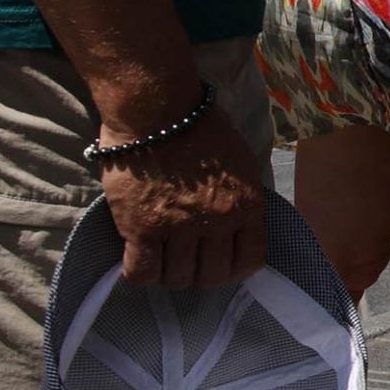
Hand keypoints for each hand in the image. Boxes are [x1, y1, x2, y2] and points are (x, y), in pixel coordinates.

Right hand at [100, 105, 266, 288]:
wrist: (159, 111)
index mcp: (247, 206)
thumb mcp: (243, 164)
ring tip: (162, 257)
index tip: (221, 264)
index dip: (234, 270)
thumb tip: (240, 227)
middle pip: (212, 276)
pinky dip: (141, 273)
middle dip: (201, 274)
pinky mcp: (141, 228)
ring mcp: (179, 228)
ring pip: (177, 278)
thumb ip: (243, 198)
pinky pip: (141, 272)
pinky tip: (139, 257)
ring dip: (170, 273)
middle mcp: (217, 222)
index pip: (250, 261)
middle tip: (187, 261)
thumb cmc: (202, 129)